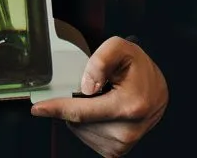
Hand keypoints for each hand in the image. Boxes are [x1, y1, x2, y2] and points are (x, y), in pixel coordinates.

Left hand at [31, 37, 167, 156]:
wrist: (158, 90)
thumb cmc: (139, 68)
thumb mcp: (121, 48)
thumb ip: (101, 60)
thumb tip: (86, 85)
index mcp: (128, 105)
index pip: (83, 111)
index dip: (58, 108)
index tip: (38, 108)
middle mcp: (126, 130)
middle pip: (78, 120)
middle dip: (73, 102)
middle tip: (90, 86)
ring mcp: (122, 144)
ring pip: (80, 129)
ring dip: (80, 113)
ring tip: (99, 97)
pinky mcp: (116, 151)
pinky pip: (87, 137)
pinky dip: (85, 123)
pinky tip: (98, 110)